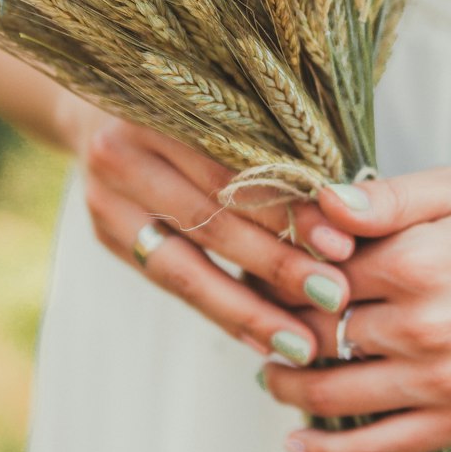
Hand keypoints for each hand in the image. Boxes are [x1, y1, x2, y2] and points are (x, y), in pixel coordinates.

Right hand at [57, 92, 355, 361]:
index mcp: (161, 108)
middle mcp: (123, 151)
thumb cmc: (198, 111)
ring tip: (299, 343)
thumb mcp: (231, 114)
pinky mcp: (106, 232)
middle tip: (333, 297)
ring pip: (185, 266)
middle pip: (210, 220)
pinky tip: (260, 339)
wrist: (106, 110)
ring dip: (249, 309)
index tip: (343, 245)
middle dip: (278, 265)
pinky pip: (170, 283)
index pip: (234, 171)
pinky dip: (221, 312)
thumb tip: (345, 214)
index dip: (288, 211)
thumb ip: (273, 153)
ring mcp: (106, 196)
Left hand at [263, 165, 450, 451]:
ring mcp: (447, 381)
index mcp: (421, 264)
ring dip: (289, 388)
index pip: (316, 277)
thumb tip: (319, 205)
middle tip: (258, 325)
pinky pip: (380, 447)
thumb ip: (383, 197)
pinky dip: (329, 451)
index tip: (264, 277)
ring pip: (334, 395)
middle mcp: (430, 327)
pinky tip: (296, 440)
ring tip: (272, 374)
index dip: (281, 277)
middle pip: (317, 337)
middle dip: (278, 331)